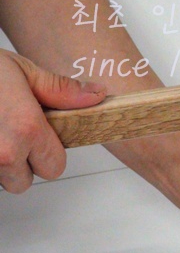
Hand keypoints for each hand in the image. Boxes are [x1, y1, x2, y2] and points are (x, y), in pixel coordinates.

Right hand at [0, 49, 105, 192]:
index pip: (55, 167)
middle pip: (24, 181)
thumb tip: (96, 96)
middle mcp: (2, 152)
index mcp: (26, 129)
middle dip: (19, 162)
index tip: (36, 136)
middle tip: (5, 131)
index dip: (47, 152)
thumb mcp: (21, 71)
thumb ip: (60, 91)